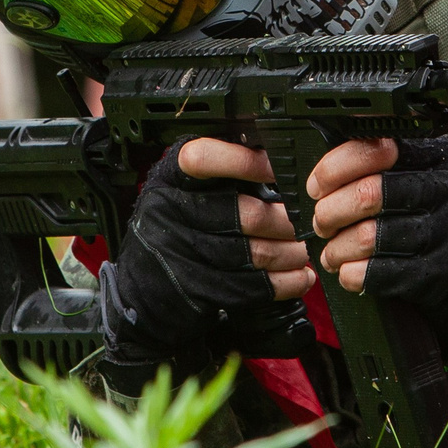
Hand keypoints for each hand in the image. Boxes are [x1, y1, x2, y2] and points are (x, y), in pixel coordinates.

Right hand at [95, 141, 310, 357]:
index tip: (277, 169)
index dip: (244, 161)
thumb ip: (223, 174)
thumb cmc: (175, 227)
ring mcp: (180, 253)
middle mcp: (169, 211)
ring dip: (291, 253)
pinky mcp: (194, 288)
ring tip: (304, 250)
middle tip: (306, 221)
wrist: (140, 287)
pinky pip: (251, 286)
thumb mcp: (185, 190)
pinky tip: (298, 278)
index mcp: (170, 177)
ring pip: (254, 253)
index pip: (202, 159)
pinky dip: (284, 283)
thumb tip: (280, 163)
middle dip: (287, 220)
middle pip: (245, 213)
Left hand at [307, 135, 447, 344]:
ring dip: (338, 248)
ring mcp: (444, 231)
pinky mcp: (436, 270)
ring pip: (369, 237)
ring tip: (331, 252)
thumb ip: (371, 167)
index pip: (374, 150)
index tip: (317, 187)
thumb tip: (320, 181)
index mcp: (433, 155)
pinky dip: (352, 274)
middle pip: (368, 194)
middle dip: (331, 212)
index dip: (334, 169)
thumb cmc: (421, 213)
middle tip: (322, 223)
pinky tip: (348, 270)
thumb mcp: (408, 176)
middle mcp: (446, 189)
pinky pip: (379, 273)